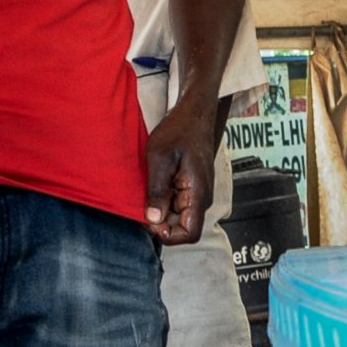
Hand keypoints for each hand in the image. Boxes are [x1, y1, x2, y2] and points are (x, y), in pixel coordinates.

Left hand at [143, 102, 220, 245]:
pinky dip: (164, 200)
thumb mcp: (159, 158)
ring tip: (150, 187)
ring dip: (161, 209)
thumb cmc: (179, 129)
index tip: (149, 217)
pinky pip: (179, 205)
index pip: (189, 234)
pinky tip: (156, 183)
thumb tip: (153, 219)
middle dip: (161, 221)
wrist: (195, 112)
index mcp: (198, 193)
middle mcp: (203, 198)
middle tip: (144, 200)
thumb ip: (157, 190)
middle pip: (182, 228)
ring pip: (179, 217)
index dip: (167, 233)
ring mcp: (199, 193)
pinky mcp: (193, 188)